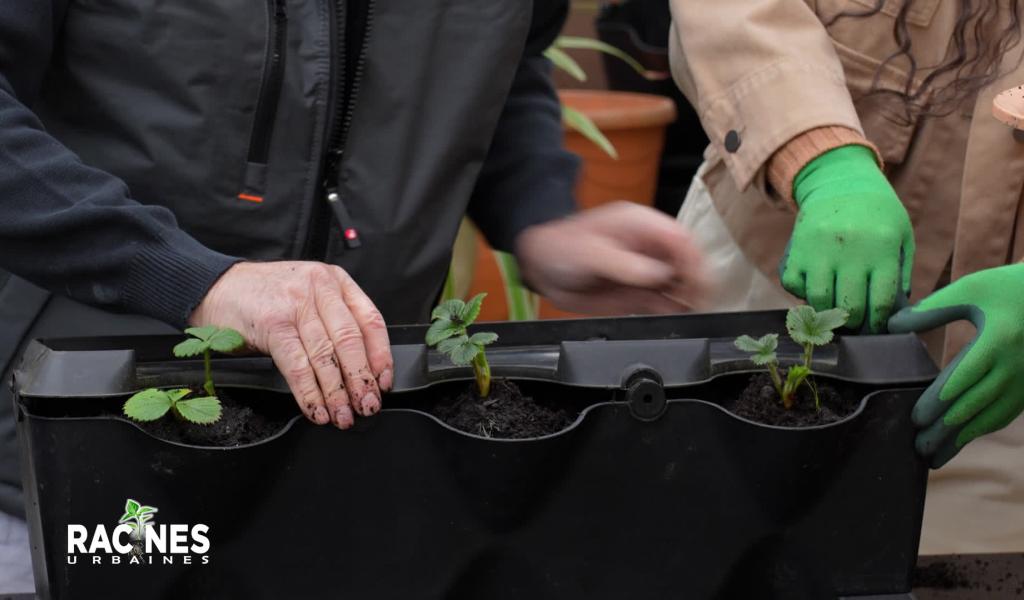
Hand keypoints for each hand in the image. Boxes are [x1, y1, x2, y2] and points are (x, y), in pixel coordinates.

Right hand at [190, 261, 392, 428]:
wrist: (214, 287)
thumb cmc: (264, 297)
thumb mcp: (308, 296)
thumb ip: (333, 320)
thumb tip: (360, 368)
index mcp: (335, 282)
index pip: (371, 321)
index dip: (380, 357)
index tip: (383, 382)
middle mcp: (319, 289)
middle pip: (350, 341)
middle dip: (361, 380)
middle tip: (367, 405)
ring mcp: (296, 305)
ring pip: (326, 356)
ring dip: (337, 393)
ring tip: (343, 415)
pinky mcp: (273, 324)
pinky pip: (298, 365)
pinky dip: (309, 393)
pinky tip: (316, 409)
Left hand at [514, 201, 709, 313]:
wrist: (542, 268)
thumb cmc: (562, 248)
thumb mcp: (592, 254)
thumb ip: (626, 265)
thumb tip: (659, 274)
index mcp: (642, 226)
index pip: (680, 239)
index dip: (694, 260)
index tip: (698, 281)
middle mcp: (649, 249)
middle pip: (686, 262)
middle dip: (697, 282)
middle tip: (700, 303)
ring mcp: (646, 272)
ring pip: (679, 285)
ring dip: (689, 299)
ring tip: (692, 313)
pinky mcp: (639, 294)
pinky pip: (664, 303)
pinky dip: (674, 311)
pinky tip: (677, 318)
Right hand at [781, 145, 914, 331]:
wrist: (840, 181)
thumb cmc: (876, 215)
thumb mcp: (901, 236)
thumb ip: (901, 273)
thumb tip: (893, 313)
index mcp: (881, 248)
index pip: (881, 301)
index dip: (878, 322)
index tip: (876, 326)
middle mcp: (850, 250)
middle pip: (849, 307)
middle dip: (854, 323)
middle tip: (855, 323)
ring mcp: (819, 250)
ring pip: (819, 301)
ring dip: (827, 313)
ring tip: (834, 311)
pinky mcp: (796, 249)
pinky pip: (793, 286)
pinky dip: (801, 293)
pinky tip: (814, 287)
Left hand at [889, 264, 1023, 467]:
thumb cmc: (1011, 288)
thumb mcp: (973, 289)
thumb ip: (933, 309)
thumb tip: (892, 326)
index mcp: (997, 341)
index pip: (961, 380)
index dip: (937, 403)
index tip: (915, 419)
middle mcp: (1015, 366)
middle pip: (972, 406)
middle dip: (943, 430)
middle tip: (916, 448)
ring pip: (990, 418)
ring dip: (961, 440)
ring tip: (934, 458)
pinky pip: (1005, 415)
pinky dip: (981, 430)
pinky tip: (962, 440)